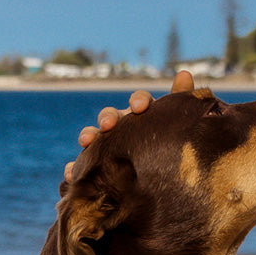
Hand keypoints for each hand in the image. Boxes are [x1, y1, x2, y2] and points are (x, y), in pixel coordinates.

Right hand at [64, 70, 195, 181]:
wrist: (157, 181)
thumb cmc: (166, 144)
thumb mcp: (175, 125)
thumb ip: (180, 100)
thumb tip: (185, 73)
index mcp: (142, 116)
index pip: (139, 102)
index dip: (139, 101)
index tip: (140, 107)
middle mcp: (121, 128)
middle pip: (110, 116)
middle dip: (107, 117)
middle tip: (108, 124)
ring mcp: (105, 146)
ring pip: (93, 137)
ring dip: (88, 135)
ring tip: (86, 142)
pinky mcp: (94, 168)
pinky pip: (81, 167)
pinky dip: (74, 168)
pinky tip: (71, 173)